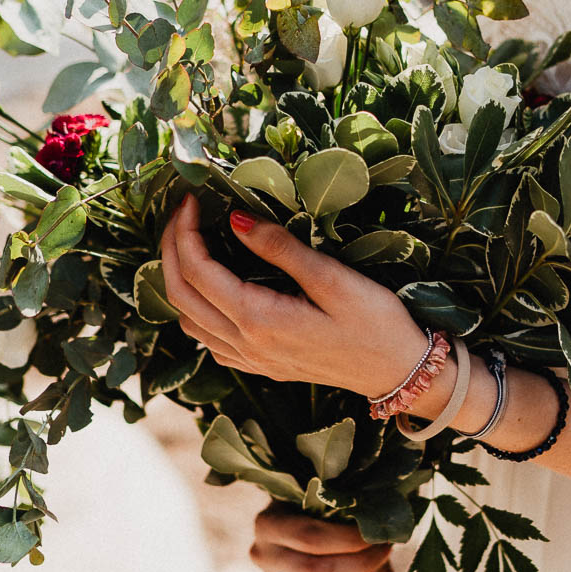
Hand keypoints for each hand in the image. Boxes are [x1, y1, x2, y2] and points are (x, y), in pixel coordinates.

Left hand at [159, 194, 428, 398]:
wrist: (398, 373)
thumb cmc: (375, 323)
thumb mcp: (333, 278)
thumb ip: (280, 248)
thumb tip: (234, 219)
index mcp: (260, 320)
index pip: (197, 272)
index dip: (185, 231)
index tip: (191, 198)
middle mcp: (246, 345)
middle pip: (180, 295)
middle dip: (171, 250)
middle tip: (181, 214)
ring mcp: (251, 360)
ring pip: (188, 321)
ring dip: (178, 280)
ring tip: (190, 244)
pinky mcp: (261, 366)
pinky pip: (208, 339)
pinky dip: (196, 308)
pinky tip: (213, 287)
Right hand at [251, 502, 397, 571]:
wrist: (297, 508)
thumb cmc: (323, 504)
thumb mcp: (333, 505)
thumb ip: (359, 530)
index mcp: (270, 523)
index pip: (312, 538)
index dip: (351, 541)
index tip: (380, 536)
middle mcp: (263, 555)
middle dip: (359, 565)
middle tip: (384, 552)